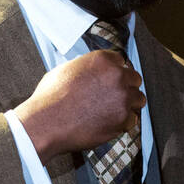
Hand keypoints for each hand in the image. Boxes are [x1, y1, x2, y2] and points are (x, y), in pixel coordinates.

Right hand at [15, 50, 144, 162]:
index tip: (111, 81)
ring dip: (129, 105)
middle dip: (126, 87)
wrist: (46, 123)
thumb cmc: (50, 98)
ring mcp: (122, 98)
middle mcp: (117, 76)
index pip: (121, 61)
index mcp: (103, 60)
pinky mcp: (123, 119)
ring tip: (113, 111)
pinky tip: (108, 123)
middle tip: (114, 97)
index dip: (116, 72)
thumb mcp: (66, 70)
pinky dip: (123, 123)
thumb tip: (92, 70)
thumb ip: (86, 67)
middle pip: (134, 79)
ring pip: (138, 99)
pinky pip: (132, 120)